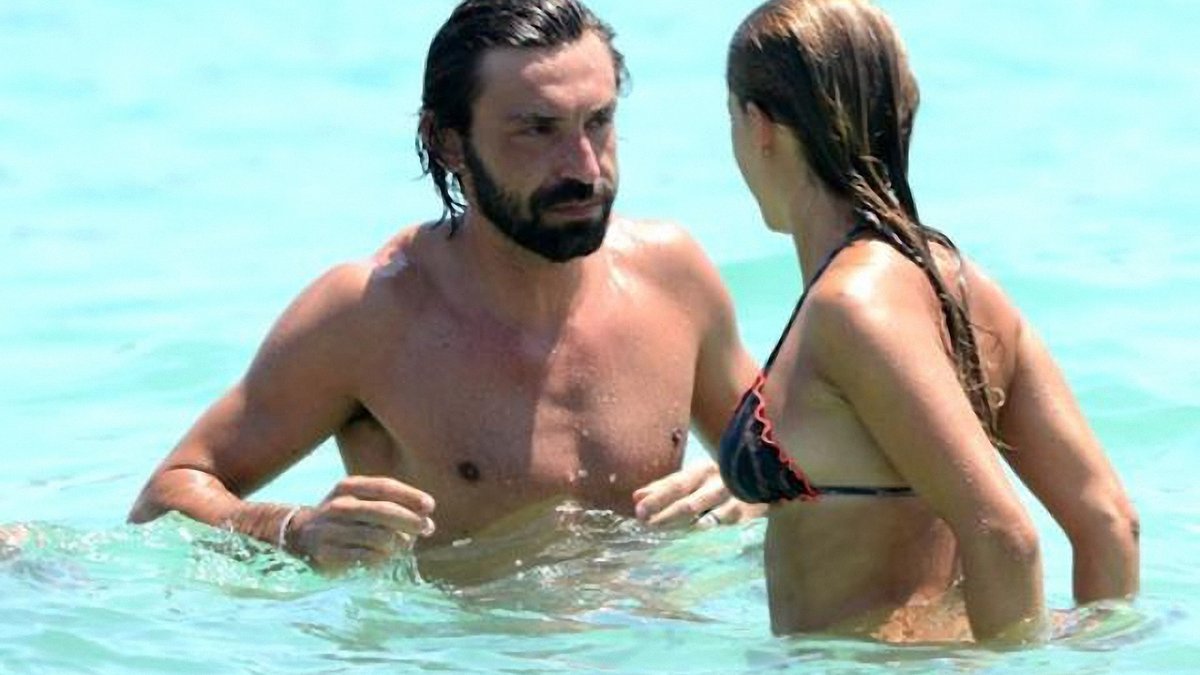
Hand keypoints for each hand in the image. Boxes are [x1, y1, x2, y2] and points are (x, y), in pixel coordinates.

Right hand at [286, 476, 435, 572]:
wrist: (301, 534)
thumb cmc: (345, 516)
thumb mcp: (361, 500)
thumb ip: (392, 505)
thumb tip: (426, 521)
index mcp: (349, 486)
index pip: (385, 487)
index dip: (410, 496)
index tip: (430, 506)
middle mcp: (339, 505)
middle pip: (384, 512)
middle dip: (410, 521)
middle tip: (427, 529)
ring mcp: (332, 530)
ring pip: (379, 538)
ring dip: (399, 544)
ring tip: (403, 545)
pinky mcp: (329, 554)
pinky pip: (368, 558)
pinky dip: (383, 559)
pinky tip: (384, 557)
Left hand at [632, 460, 764, 528]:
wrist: (767, 480)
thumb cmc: (719, 481)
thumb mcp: (693, 479)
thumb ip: (665, 487)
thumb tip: (636, 497)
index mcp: (702, 470)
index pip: (675, 483)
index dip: (656, 496)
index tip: (638, 509)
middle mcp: (717, 481)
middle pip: (688, 501)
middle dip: (665, 513)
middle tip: (646, 522)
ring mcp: (733, 498)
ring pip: (704, 514)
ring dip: (681, 523)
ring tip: (661, 529)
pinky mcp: (747, 513)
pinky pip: (723, 523)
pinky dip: (707, 528)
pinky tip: (695, 533)